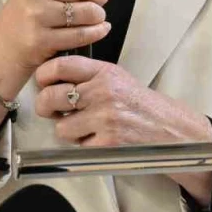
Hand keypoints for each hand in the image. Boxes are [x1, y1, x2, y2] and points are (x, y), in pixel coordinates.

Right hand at [0, 0, 118, 136]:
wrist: (3, 47)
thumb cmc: (28, 11)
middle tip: (96, 1)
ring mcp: (36, 14)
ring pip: (90, 11)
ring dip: (99, 16)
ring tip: (93, 17)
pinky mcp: (41, 39)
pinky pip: (83, 34)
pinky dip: (97, 32)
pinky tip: (98, 29)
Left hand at [33, 56, 211, 203]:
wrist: (170, 129)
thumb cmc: (140, 104)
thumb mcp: (117, 78)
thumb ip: (88, 75)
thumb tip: (51, 81)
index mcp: (104, 72)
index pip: (61, 65)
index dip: (43, 75)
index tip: (42, 83)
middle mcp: (103, 92)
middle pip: (51, 97)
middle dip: (45, 106)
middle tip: (51, 110)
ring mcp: (105, 118)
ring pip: (61, 126)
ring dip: (68, 130)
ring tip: (85, 126)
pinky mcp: (108, 142)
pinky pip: (78, 145)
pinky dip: (84, 145)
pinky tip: (99, 138)